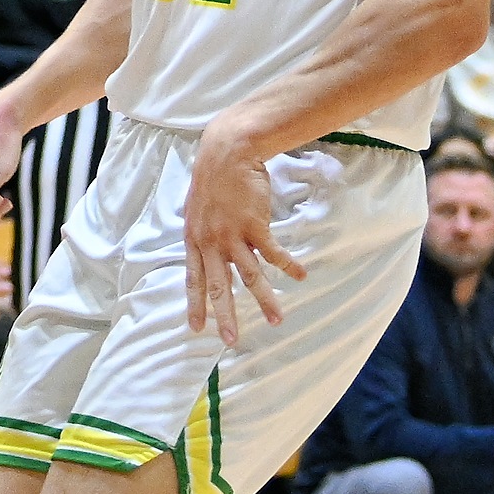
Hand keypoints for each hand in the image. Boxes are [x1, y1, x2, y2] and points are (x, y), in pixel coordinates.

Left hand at [179, 130, 306, 344]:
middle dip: (226, 315)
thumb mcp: (198, 209)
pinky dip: (288, 266)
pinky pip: (273, 253)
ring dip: (265, 300)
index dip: (196, 304)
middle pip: (219, 286)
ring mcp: (233, 235)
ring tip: (277, 320)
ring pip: (250, 276)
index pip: (193, 279)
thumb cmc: (213, 178)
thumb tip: (210, 252)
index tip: (197, 328)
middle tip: (231, 340)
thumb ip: (203, 234)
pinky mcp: (254, 226)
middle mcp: (211, 242)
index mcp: (194, 239)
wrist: (227, 152)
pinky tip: (300, 276)